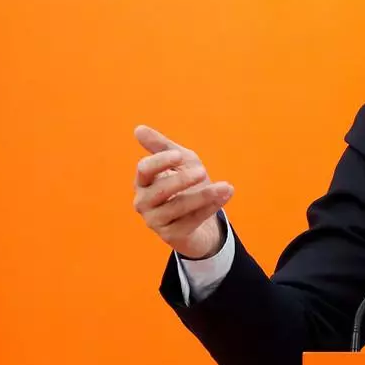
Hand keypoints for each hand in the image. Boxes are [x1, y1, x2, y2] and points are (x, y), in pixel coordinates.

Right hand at [132, 125, 233, 258]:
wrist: (200, 219)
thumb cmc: (186, 185)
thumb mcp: (180, 162)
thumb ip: (162, 147)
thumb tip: (139, 129)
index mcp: (144, 182)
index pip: (144, 170)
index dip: (160, 162)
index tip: (179, 156)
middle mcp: (144, 202)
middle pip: (159, 190)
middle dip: (181, 180)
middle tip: (202, 171)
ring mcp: (156, 221)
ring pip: (177, 207)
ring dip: (203, 196)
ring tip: (225, 186)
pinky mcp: (171, 236)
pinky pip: (191, 221)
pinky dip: (209, 208)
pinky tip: (225, 196)